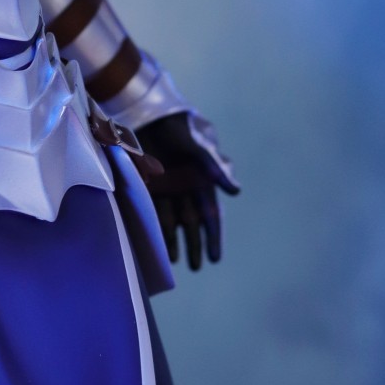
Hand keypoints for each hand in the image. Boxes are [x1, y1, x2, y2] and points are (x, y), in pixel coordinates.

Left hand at [136, 111, 239, 271]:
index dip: (213, 237)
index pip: (210, 217)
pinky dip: (153, 227)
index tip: (215, 258)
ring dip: (172, 241)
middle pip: (191, 224)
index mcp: (202, 183)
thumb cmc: (181, 131)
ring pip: (171, 222)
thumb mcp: (200, 148)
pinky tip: (152, 244)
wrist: (151, 116)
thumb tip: (236, 191)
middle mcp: (184, 190)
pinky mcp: (147, 186)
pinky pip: (151, 211)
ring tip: (173, 262)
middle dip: (194, 245)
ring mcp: (165, 190)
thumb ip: (216, 169)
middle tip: (196, 268)